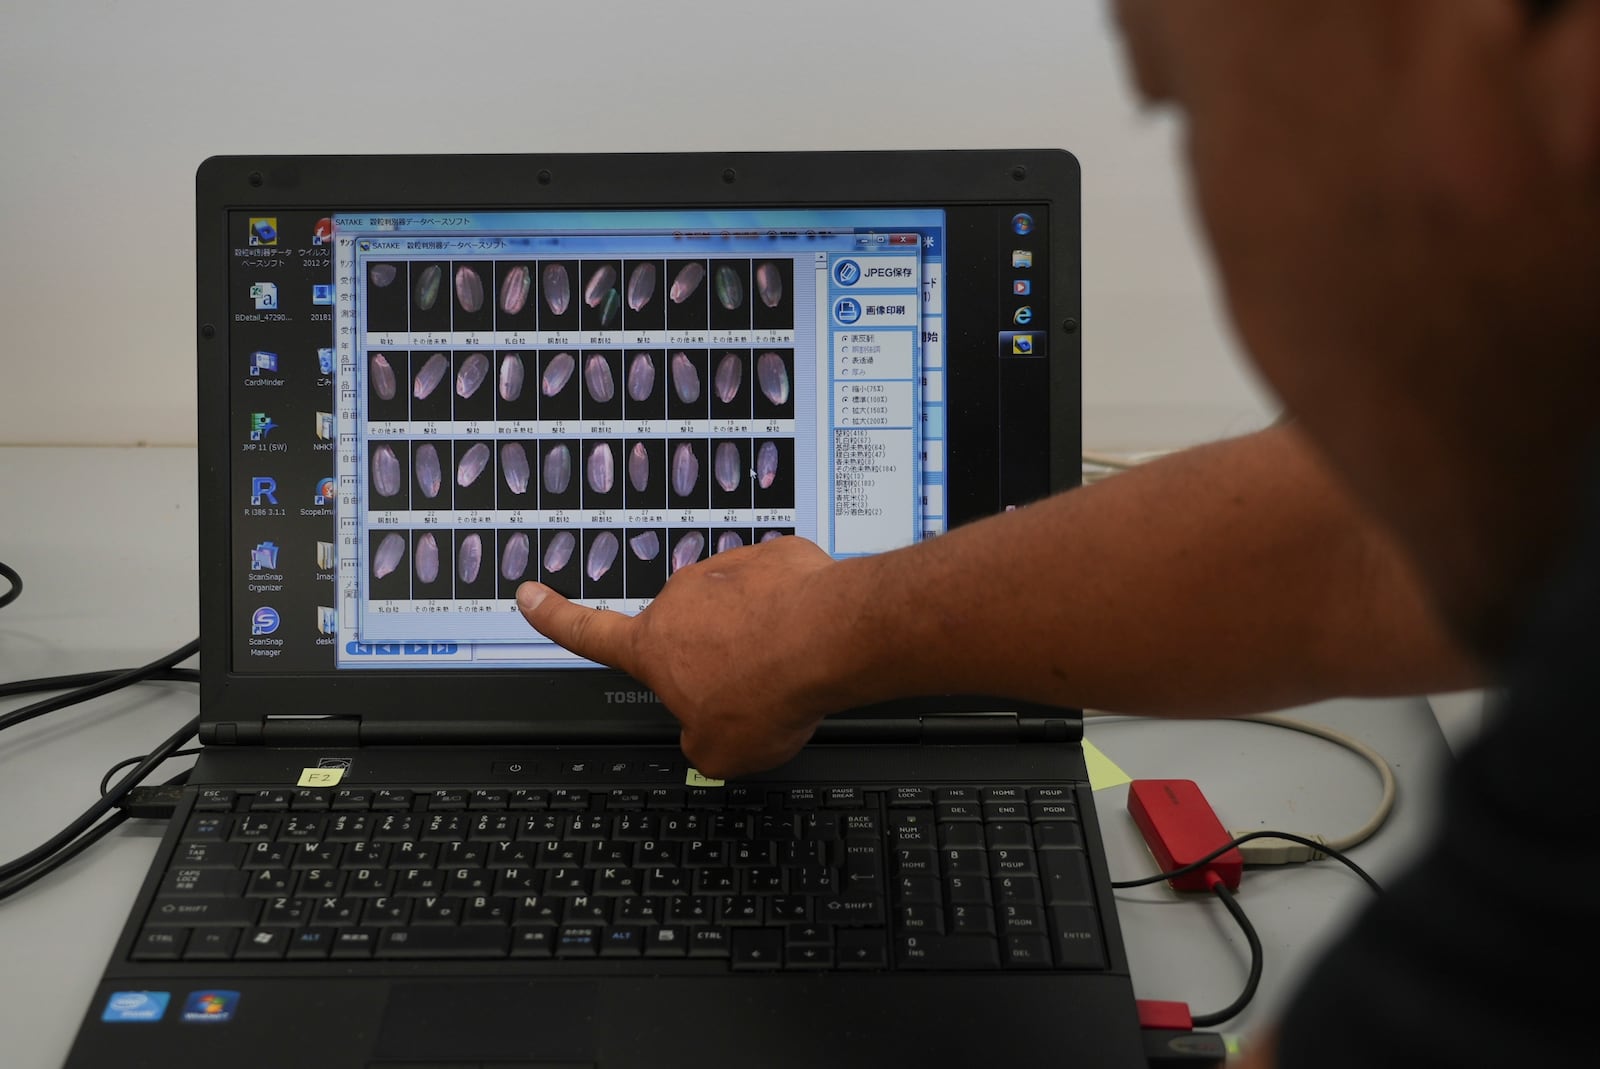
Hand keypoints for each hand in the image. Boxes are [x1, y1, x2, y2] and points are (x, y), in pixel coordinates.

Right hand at [516, 536, 858, 777]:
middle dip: (719, 656)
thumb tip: (707, 729)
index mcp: (654, 646)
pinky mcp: (775, 556)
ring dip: (758, 631)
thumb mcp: (720, 753)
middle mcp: (683, 599)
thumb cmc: (770, 691)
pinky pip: (779, 587)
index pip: (588, 632)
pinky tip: (812, 635)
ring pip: (739, 607)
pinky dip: (793, 611)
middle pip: (691, 632)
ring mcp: (729, 570)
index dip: (554, 617)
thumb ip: (698, 742)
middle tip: (753, 685)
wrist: (828, 640)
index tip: (530, 594)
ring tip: (788, 662)